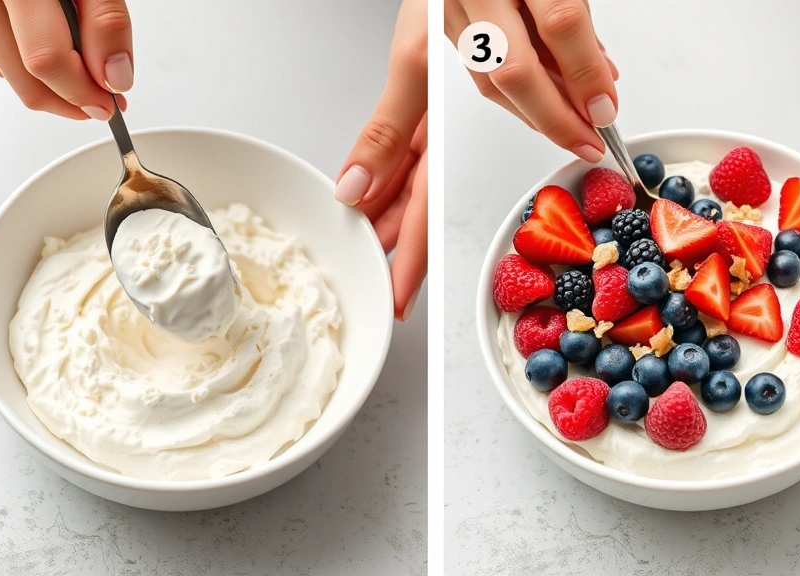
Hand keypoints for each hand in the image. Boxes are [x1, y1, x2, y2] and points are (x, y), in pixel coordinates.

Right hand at [0, 0, 132, 119]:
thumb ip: (106, 22)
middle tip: (104, 102)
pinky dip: (29, 65)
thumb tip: (114, 76)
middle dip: (70, 101)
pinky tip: (59, 57)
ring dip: (50, 87)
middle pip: (23, 77)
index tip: (113, 102)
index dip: (83, 91)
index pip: (46, 59)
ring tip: (87, 78)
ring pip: (7, 71)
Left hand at [336, 0, 426, 321]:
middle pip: (418, 199)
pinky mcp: (439, 86)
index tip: (397, 300)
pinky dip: (399, 163)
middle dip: (398, 240)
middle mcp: (442, 123)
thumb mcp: (413, 60)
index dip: (410, 261)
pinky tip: (383, 178)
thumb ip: (388, 127)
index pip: (421, 213)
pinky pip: (421, 139)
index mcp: (440, 127)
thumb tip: (356, 190)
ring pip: (419, 172)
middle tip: (381, 278)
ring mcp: (441, 108)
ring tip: (373, 235)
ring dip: (400, 205)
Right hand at [445, 0, 618, 162]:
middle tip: (588, 138)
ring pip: (491, 78)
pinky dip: (514, 95)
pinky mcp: (435, 21)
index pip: (559, 22)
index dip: (586, 74)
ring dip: (536, 113)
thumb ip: (575, 20)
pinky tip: (542, 104)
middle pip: (514, 68)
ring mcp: (448, 5)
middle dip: (556, 117)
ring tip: (573, 127)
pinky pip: (477, 71)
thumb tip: (599, 80)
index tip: (605, 110)